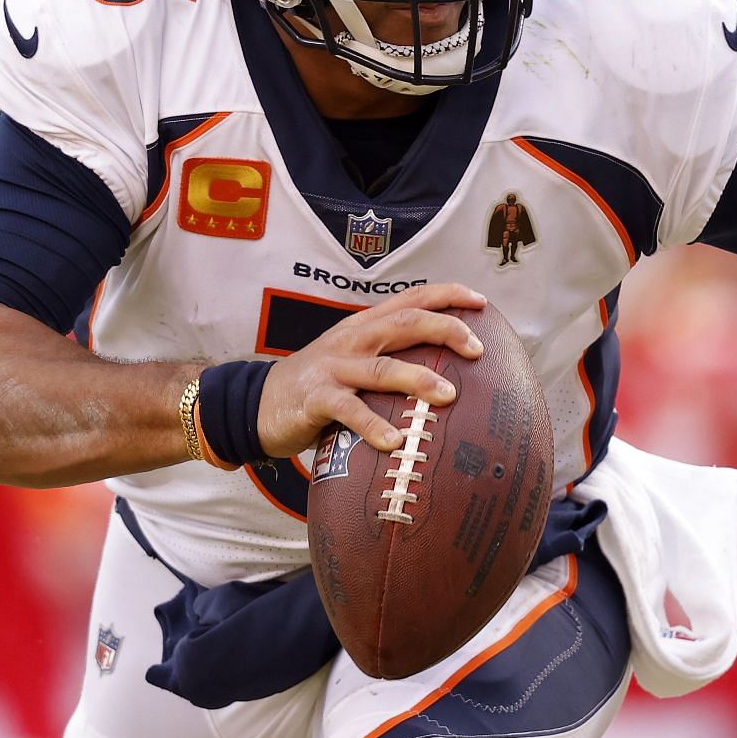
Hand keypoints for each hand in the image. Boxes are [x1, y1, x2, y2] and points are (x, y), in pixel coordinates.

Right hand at [256, 282, 485, 457]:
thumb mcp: (352, 363)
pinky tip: (396, 442)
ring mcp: (332, 368)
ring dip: (417, 379)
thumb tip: (446, 377)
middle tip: (477, 348)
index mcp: (363, 327)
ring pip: (381, 367)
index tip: (481, 301)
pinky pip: (349, 410)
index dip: (446, 295)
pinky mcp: (315, 398)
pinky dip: (373, 425)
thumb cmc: (317, 387)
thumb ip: (388, 362)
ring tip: (448, 395)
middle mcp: (351, 340)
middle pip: (403, 323)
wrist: (256, 403)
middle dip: (444, 329)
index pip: (410, 299)